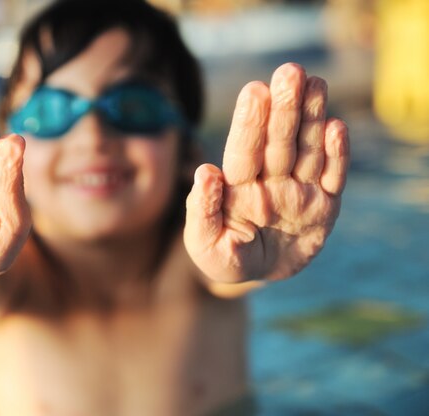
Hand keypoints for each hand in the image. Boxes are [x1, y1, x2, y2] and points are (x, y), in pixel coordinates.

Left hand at [184, 63, 348, 282]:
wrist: (257, 274)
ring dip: (312, 117)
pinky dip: (337, 154)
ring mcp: (299, 191)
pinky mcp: (325, 206)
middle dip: (285, 107)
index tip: (255, 90)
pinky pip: (333, 177)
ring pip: (306, 149)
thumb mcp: (205, 244)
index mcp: (238, 187)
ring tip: (316, 83)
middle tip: (290, 70)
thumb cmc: (225, 257)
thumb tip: (204, 171)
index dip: (251, 122)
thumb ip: (202, 209)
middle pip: (278, 141)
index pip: (244, 151)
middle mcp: (270, 181)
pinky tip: (336, 126)